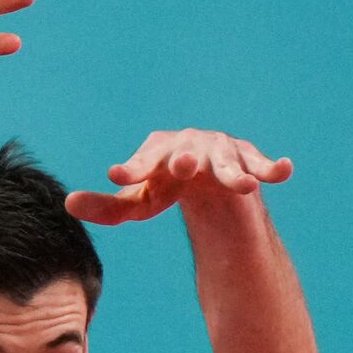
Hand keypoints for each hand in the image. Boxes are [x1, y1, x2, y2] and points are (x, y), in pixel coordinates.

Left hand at [66, 129, 292, 225]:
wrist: (208, 185)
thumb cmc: (165, 189)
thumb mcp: (138, 203)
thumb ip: (107, 207)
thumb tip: (69, 204)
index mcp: (158, 150)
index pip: (144, 159)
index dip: (134, 167)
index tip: (118, 176)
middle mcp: (190, 145)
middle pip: (187, 150)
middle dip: (185, 157)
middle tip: (182, 166)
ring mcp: (222, 151)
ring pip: (227, 159)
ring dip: (233, 170)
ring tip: (242, 185)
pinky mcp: (250, 161)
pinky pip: (262, 163)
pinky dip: (272, 166)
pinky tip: (283, 171)